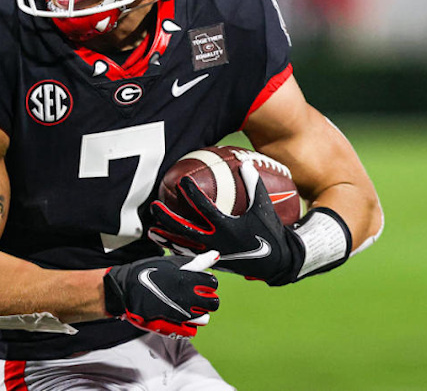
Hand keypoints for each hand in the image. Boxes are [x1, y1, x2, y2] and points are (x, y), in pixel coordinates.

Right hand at [103, 251, 219, 337]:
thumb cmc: (146, 272)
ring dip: (199, 313)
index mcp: (188, 279)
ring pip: (205, 318)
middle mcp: (187, 297)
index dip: (208, 282)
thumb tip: (215, 255)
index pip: (213, 283)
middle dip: (208, 299)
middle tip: (197, 296)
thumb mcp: (171, 262)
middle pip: (213, 303)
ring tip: (187, 306)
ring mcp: (181, 314)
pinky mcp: (173, 326)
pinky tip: (180, 316)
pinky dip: (188, 324)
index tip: (201, 282)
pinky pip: (192, 329)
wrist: (125, 290)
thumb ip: (196, 262)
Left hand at [150, 162, 350, 285]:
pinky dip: (176, 250)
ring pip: (184, 246)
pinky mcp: (212, 262)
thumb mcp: (264, 208)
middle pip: (185, 229)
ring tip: (151, 229)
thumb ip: (254, 185)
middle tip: (154, 205)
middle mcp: (216, 242)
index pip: (204, 208)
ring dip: (167, 237)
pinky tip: (166, 243)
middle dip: (168, 217)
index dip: (192, 194)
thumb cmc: (269, 232)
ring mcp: (212, 254)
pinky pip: (190, 256)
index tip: (182, 181)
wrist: (275, 263)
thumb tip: (246, 163)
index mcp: (228, 228)